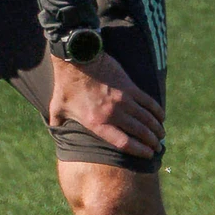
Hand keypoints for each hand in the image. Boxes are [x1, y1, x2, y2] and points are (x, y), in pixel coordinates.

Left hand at [47, 53, 164, 159]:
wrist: (77, 59)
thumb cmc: (66, 85)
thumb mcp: (57, 108)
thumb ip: (58, 123)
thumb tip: (53, 132)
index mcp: (96, 123)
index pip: (124, 143)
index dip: (139, 150)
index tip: (147, 155)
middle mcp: (112, 114)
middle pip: (139, 132)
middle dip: (151, 142)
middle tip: (157, 147)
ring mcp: (123, 100)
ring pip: (146, 118)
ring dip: (156, 128)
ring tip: (161, 135)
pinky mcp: (129, 87)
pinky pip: (148, 102)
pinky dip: (156, 111)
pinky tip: (161, 117)